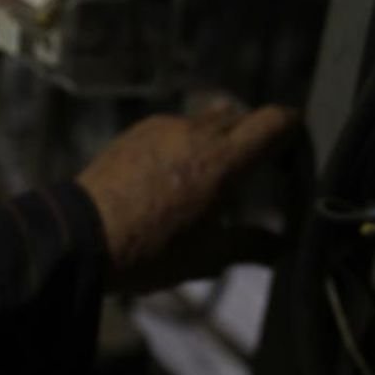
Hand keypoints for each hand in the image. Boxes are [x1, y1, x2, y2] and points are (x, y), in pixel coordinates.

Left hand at [77, 102, 296, 290]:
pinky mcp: (138, 130)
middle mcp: (197, 132)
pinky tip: (176, 176)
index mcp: (222, 161)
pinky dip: (189, 143)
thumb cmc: (150, 251)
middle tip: (260, 170)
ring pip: (209, 119)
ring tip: (214, 175)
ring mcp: (164, 126)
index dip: (295, 131)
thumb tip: (284, 247)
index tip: (297, 152)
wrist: (78, 238)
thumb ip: (254, 246)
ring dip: (222, 139)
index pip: (276, 121)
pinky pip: (177, 126)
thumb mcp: (209, 258)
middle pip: (245, 116)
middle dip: (258, 138)